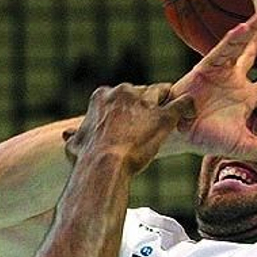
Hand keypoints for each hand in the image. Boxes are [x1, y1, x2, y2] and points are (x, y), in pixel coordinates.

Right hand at [65, 82, 193, 173]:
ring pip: (162, 92)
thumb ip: (74, 136)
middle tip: (149, 122)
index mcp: (102, 96)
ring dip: (166, 103)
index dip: (126, 106)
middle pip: (142, 90)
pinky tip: (188, 116)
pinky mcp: (164, 116)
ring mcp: (144, 103)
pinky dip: (187, 108)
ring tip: (171, 118)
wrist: (103, 166)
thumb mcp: (75, 145)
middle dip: (146, 104)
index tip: (128, 119)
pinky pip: (183, 103)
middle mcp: (123, 93)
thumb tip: (68, 135)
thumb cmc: (86, 158)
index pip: (119, 93)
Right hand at [164, 7, 256, 158]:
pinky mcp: (205, 67)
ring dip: (254, 29)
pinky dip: (232, 39)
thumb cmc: (206, 137)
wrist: (178, 135)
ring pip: (241, 46)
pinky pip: (221, 49)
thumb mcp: (242, 145)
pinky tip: (244, 27)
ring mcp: (221, 71)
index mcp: (245, 96)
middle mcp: (234, 80)